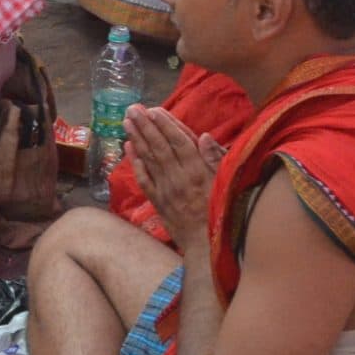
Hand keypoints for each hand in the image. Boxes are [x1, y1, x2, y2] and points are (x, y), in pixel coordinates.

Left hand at [125, 105, 221, 244]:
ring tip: (126, 120)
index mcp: (199, 173)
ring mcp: (166, 190)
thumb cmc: (223, 213)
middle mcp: (179, 179)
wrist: (207, 245)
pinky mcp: (157, 201)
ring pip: (149, 159)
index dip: (166, 125)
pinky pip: (143, 179)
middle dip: (146, 126)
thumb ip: (216, 160)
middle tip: (133, 108)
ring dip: (137, 138)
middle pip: (160, 147)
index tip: (154, 110)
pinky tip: (127, 147)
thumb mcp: (227, 184)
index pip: (179, 143)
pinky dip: (135, 162)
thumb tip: (204, 136)